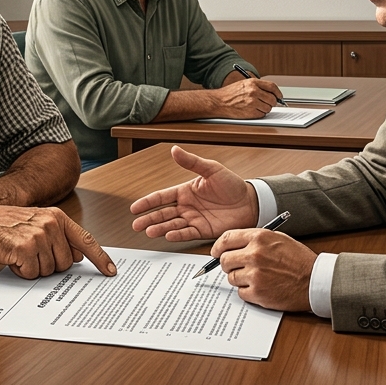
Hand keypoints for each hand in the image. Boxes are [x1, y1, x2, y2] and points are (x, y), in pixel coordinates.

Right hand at [0, 206, 116, 279]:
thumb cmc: (5, 224)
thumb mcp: (37, 223)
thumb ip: (59, 236)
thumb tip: (77, 255)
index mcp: (57, 217)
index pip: (86, 240)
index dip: (100, 258)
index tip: (110, 271)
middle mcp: (51, 224)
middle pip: (65, 263)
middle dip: (49, 265)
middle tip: (31, 253)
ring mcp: (39, 236)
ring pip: (48, 271)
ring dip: (33, 268)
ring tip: (20, 252)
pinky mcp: (26, 248)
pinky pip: (32, 273)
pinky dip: (21, 271)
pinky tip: (13, 257)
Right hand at [130, 146, 257, 240]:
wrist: (251, 202)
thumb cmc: (233, 185)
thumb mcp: (211, 169)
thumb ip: (192, 162)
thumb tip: (175, 149)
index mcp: (185, 191)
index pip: (161, 197)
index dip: (147, 202)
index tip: (134, 208)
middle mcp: (187, 206)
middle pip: (162, 213)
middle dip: (148, 219)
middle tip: (136, 225)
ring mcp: (194, 219)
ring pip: (171, 225)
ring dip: (160, 228)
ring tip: (148, 231)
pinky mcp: (203, 231)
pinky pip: (187, 233)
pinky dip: (177, 235)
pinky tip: (168, 235)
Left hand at [212, 228, 316, 311]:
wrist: (314, 280)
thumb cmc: (298, 260)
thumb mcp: (278, 239)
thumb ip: (254, 240)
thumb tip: (232, 245)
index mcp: (258, 238)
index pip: (226, 239)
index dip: (218, 247)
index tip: (215, 252)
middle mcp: (254, 255)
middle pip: (224, 260)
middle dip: (228, 264)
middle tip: (236, 267)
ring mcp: (255, 275)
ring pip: (231, 277)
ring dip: (239, 278)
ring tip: (256, 277)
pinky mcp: (257, 293)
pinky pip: (240, 292)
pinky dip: (248, 291)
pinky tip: (261, 287)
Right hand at [215, 78, 281, 118]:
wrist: (219, 102)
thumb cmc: (230, 93)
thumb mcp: (244, 84)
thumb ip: (258, 87)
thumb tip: (271, 93)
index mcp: (252, 83)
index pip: (272, 86)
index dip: (278, 92)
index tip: (279, 96)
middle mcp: (253, 91)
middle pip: (272, 99)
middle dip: (272, 102)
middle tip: (268, 103)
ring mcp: (252, 102)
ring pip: (268, 108)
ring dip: (265, 108)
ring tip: (256, 106)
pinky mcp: (250, 112)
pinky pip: (262, 114)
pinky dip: (259, 113)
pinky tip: (252, 110)